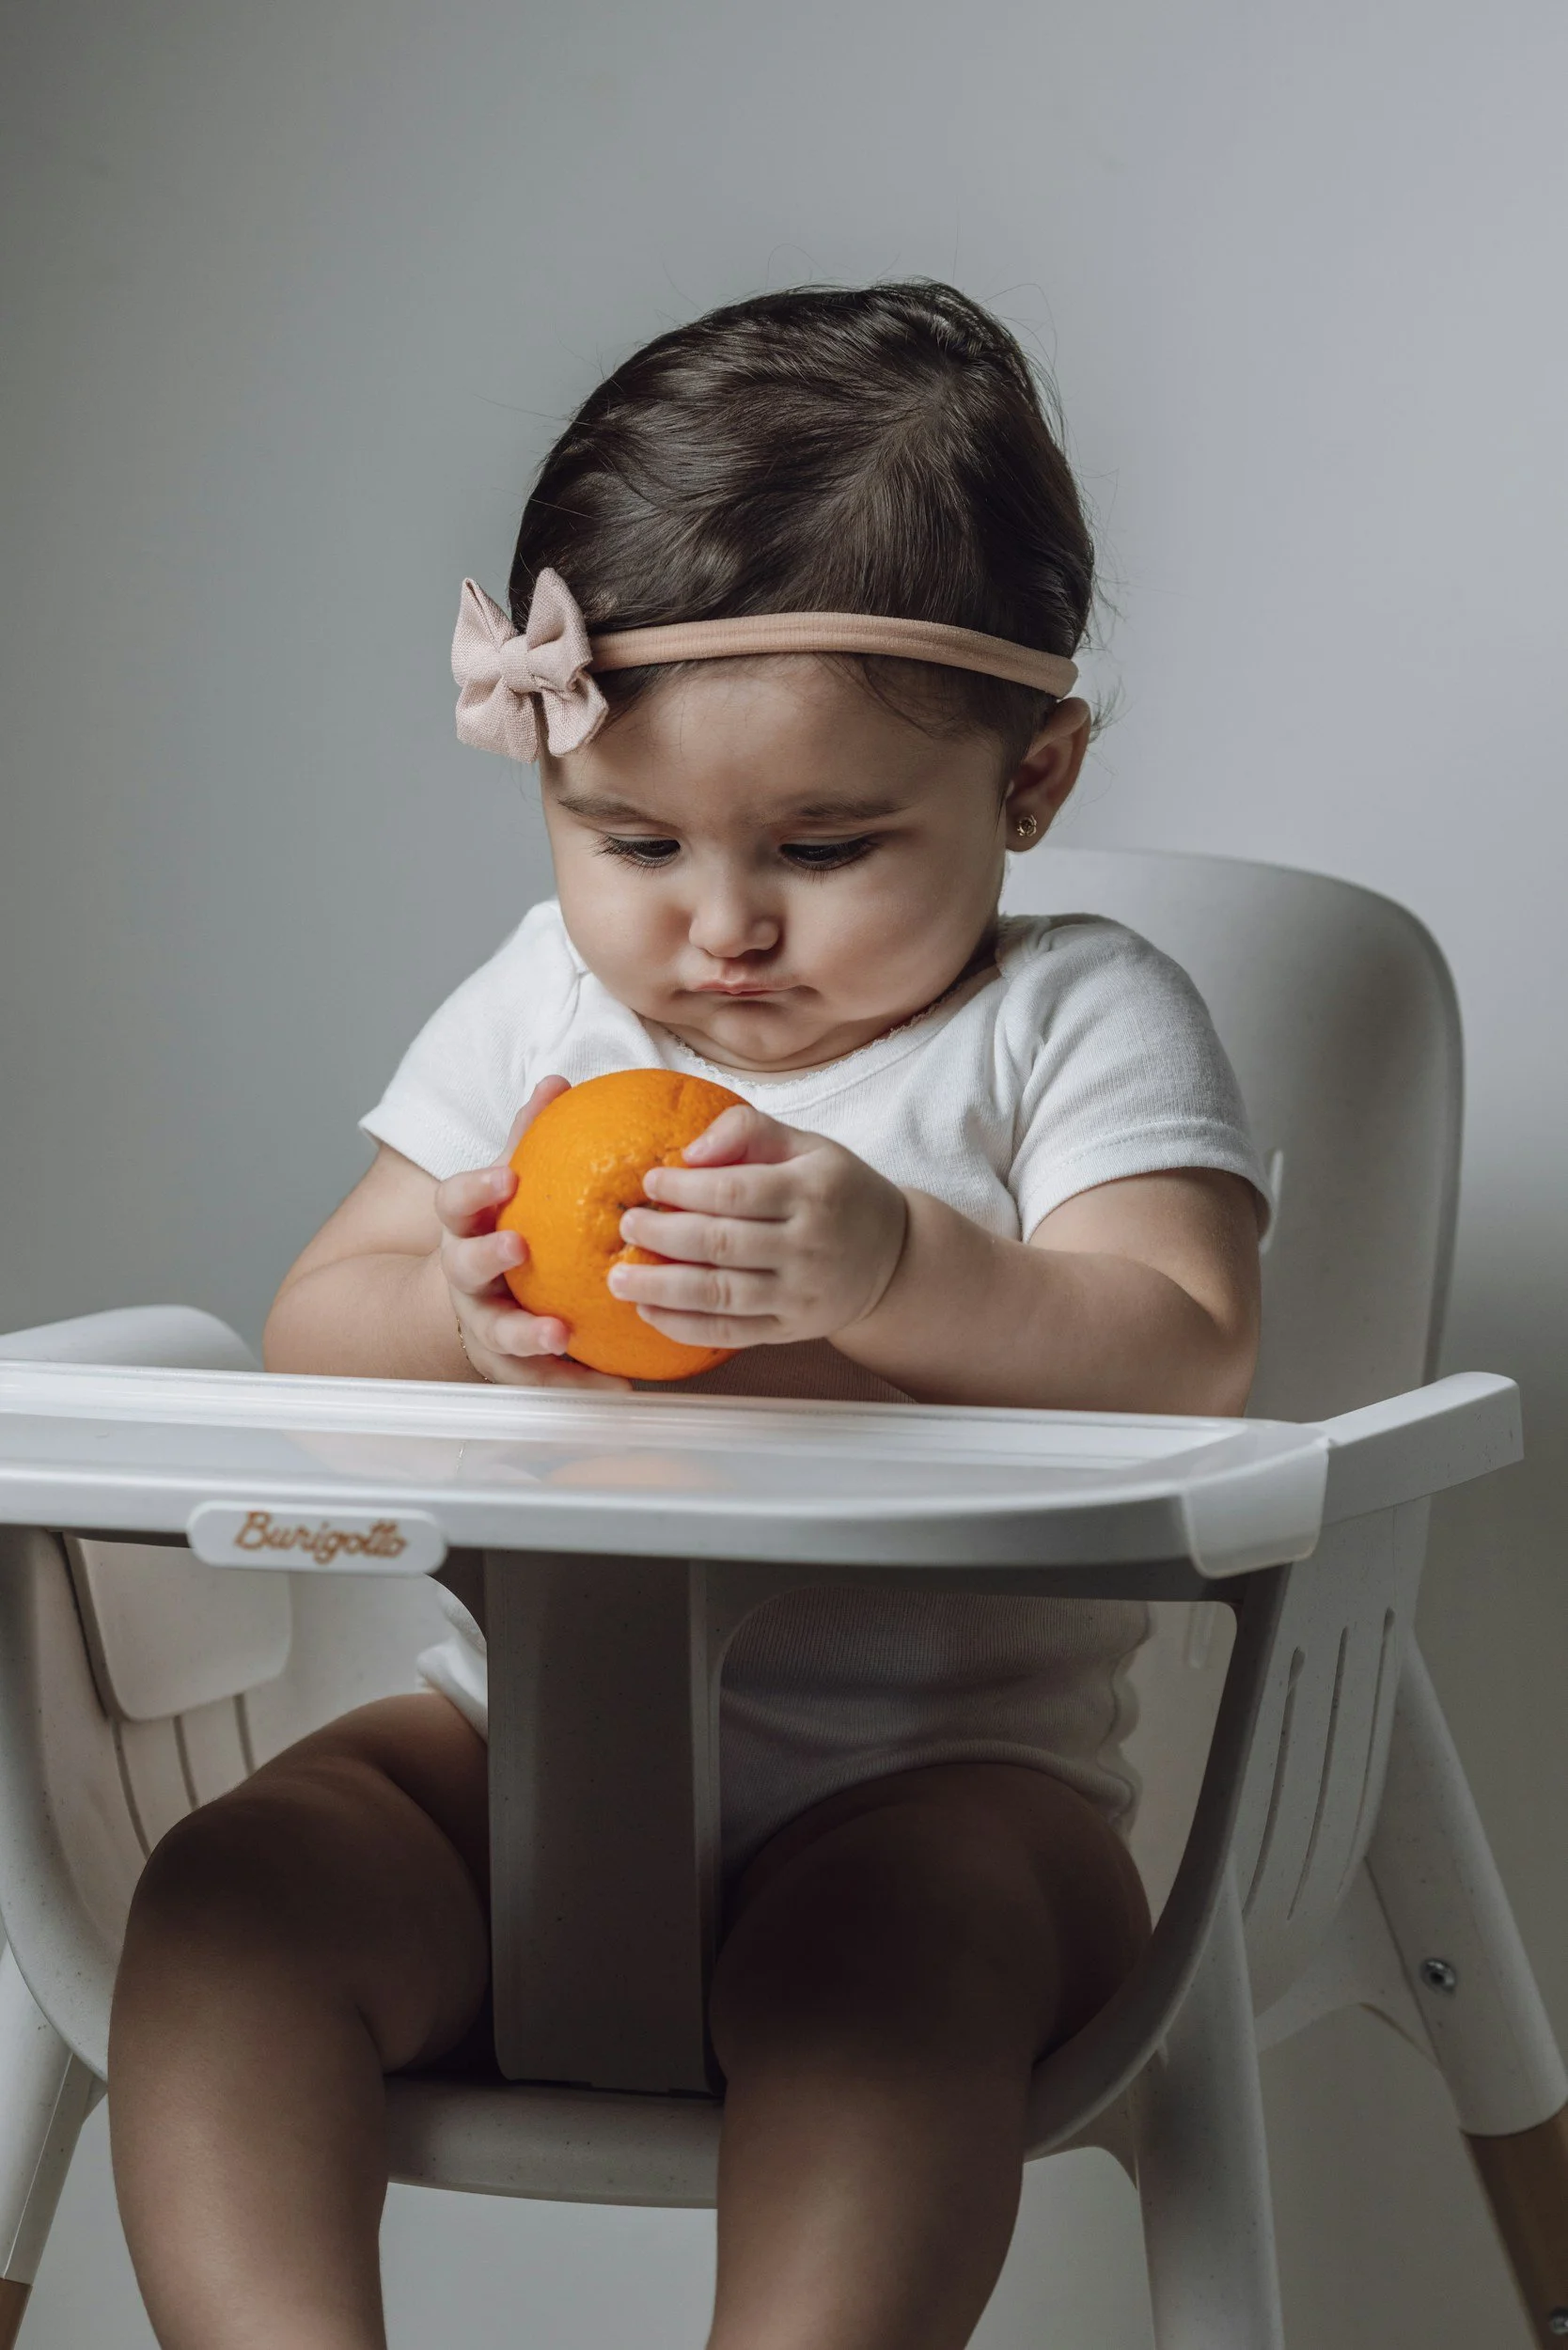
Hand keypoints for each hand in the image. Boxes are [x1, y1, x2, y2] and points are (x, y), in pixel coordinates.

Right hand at [433, 1077, 629, 1389]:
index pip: (455, 1202)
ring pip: (497, 1334)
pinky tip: (617, 1384)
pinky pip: (544, 1380)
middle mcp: (467, 1277)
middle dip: (486, 1258)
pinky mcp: (512, 1367)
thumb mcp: (510, 1183)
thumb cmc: (507, 1227)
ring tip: (560, 1335)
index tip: (504, 1179)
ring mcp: (485, 1324)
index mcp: (464, 1227)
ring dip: (526, 1335)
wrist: (475, 1300)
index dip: (474, 1191)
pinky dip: (577, 1384)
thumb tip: (557, 1081)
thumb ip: (531, 1137)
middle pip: (464, 1268)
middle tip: (516, 1249)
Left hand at [609, 1104, 908, 1350]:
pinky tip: (650, 1314)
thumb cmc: (837, 1190)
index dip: (684, 1190)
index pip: (735, 1192)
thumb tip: (691, 1150)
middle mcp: (808, 1245)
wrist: (892, 1257)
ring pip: (720, 1295)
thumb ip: (749, 1130)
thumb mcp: (807, 1145)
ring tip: (618, 1280)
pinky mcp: (790, 1328)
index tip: (649, 1183)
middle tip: (626, 1227)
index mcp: (812, 1191)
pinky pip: (730, 1333)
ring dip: (662, 1290)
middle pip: (720, 1245)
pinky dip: (685, 1328)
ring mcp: (800, 1293)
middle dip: (663, 1238)